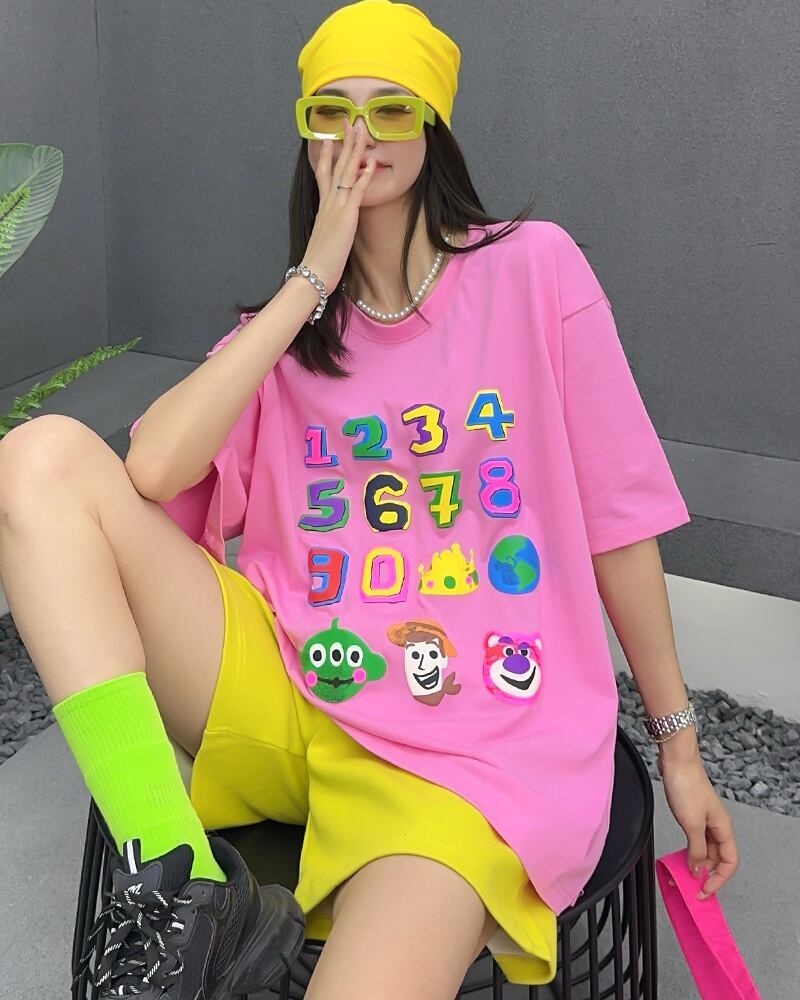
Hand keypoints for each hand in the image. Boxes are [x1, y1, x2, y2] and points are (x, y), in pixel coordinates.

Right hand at [301, 120, 377, 290]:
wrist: (313, 272)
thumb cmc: (319, 260)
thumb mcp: (324, 236)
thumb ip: (330, 224)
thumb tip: (335, 222)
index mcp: (322, 206)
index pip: (323, 174)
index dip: (326, 155)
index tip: (329, 138)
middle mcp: (328, 202)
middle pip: (336, 165)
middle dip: (343, 142)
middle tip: (348, 121)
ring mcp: (336, 207)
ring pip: (346, 172)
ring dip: (354, 150)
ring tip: (360, 130)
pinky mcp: (346, 216)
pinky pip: (356, 192)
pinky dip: (364, 176)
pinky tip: (371, 162)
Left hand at [658, 752, 738, 899]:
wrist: (676, 762)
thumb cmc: (687, 786)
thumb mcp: (692, 823)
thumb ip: (696, 849)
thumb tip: (698, 869)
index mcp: (723, 829)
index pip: (729, 862)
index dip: (719, 879)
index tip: (704, 890)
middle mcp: (717, 826)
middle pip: (717, 858)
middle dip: (706, 874)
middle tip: (691, 887)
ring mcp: (704, 820)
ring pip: (705, 850)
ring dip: (696, 864)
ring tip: (683, 874)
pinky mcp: (692, 814)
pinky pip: (695, 840)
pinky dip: (689, 851)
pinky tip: (680, 856)